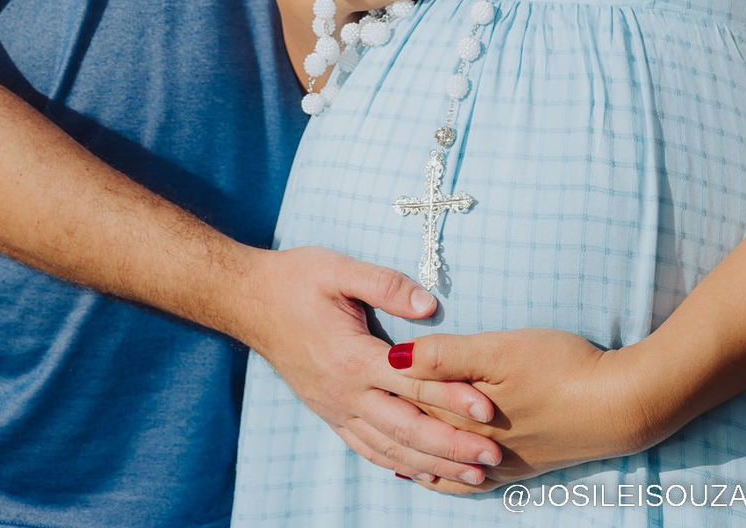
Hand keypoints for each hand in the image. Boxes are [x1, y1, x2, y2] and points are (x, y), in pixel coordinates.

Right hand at [241, 247, 503, 486]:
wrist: (250, 302)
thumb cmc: (296, 279)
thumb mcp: (339, 269)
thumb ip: (386, 284)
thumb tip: (430, 305)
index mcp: (352, 357)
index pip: (413, 383)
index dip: (453, 397)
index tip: (488, 410)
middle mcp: (346, 393)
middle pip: (408, 429)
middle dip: (453, 448)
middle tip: (494, 457)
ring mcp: (337, 409)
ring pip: (391, 448)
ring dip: (433, 465)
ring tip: (473, 476)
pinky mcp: (331, 414)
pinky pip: (369, 449)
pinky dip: (399, 465)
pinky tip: (424, 473)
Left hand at [383, 328, 652, 493]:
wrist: (618, 405)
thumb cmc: (560, 366)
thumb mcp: (500, 350)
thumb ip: (445, 356)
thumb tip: (393, 358)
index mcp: (463, 410)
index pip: (411, 398)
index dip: (384, 381)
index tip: (356, 365)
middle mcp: (475, 443)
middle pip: (423, 430)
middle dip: (392, 420)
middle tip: (359, 407)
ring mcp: (499, 460)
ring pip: (442, 460)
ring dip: (414, 454)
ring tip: (383, 450)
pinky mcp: (521, 467)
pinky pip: (470, 480)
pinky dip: (446, 478)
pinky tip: (434, 476)